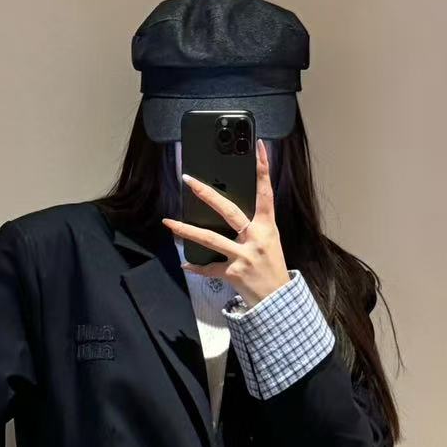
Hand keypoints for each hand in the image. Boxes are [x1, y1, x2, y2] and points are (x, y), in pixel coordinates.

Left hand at [162, 138, 291, 307]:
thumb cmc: (272, 267)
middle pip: (228, 210)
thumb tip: (230, 211)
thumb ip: (254, 225)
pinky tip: (185, 263)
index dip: (263, 168)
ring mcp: (243, 256)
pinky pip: (209, 267)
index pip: (266, 192)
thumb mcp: (270, 241)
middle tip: (189, 180)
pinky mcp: (232, 273)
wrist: (278, 299)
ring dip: (186, 230)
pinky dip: (197, 267)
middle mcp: (255, 238)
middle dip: (207, 194)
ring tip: (168, 223)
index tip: (258, 147)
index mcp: (267, 227)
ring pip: (210, 239)